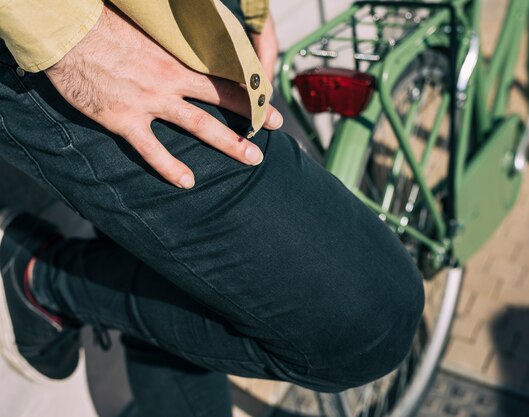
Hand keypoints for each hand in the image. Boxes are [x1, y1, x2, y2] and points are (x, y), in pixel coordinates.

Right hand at [44, 4, 282, 188]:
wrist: (66, 34)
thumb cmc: (104, 26)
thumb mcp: (146, 30)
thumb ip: (170, 45)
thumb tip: (188, 46)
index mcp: (175, 58)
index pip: (222, 74)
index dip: (249, 87)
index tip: (270, 97)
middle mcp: (169, 81)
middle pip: (221, 101)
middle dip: (252, 117)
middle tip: (276, 130)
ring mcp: (149, 102)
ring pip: (199, 126)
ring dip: (228, 143)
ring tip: (252, 159)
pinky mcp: (124, 120)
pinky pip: (151, 149)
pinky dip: (170, 167)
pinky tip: (187, 182)